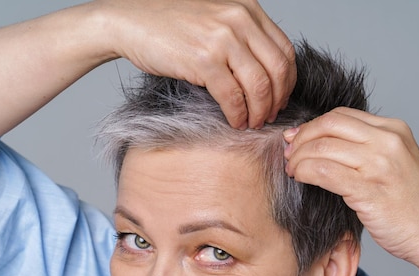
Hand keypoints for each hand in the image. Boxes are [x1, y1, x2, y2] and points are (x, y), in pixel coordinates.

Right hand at [100, 0, 296, 128]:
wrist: (131, 21)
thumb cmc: (170, 25)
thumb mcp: (216, 20)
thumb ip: (242, 37)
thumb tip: (264, 75)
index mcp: (247, 10)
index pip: (284, 50)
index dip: (287, 81)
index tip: (280, 97)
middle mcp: (239, 20)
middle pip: (277, 70)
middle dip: (277, 99)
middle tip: (269, 115)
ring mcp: (222, 39)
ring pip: (259, 86)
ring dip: (259, 111)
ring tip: (252, 122)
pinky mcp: (203, 60)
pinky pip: (232, 96)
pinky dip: (237, 114)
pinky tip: (235, 121)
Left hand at [283, 107, 418, 267]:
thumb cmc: (412, 206)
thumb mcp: (395, 163)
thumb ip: (365, 149)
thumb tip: (321, 142)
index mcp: (395, 129)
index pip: (341, 115)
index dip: (312, 126)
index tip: (297, 139)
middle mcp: (388, 140)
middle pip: (328, 125)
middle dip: (301, 138)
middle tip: (289, 154)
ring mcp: (379, 163)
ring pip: (321, 147)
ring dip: (298, 158)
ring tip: (292, 170)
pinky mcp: (368, 188)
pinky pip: (323, 171)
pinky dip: (304, 172)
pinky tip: (300, 178)